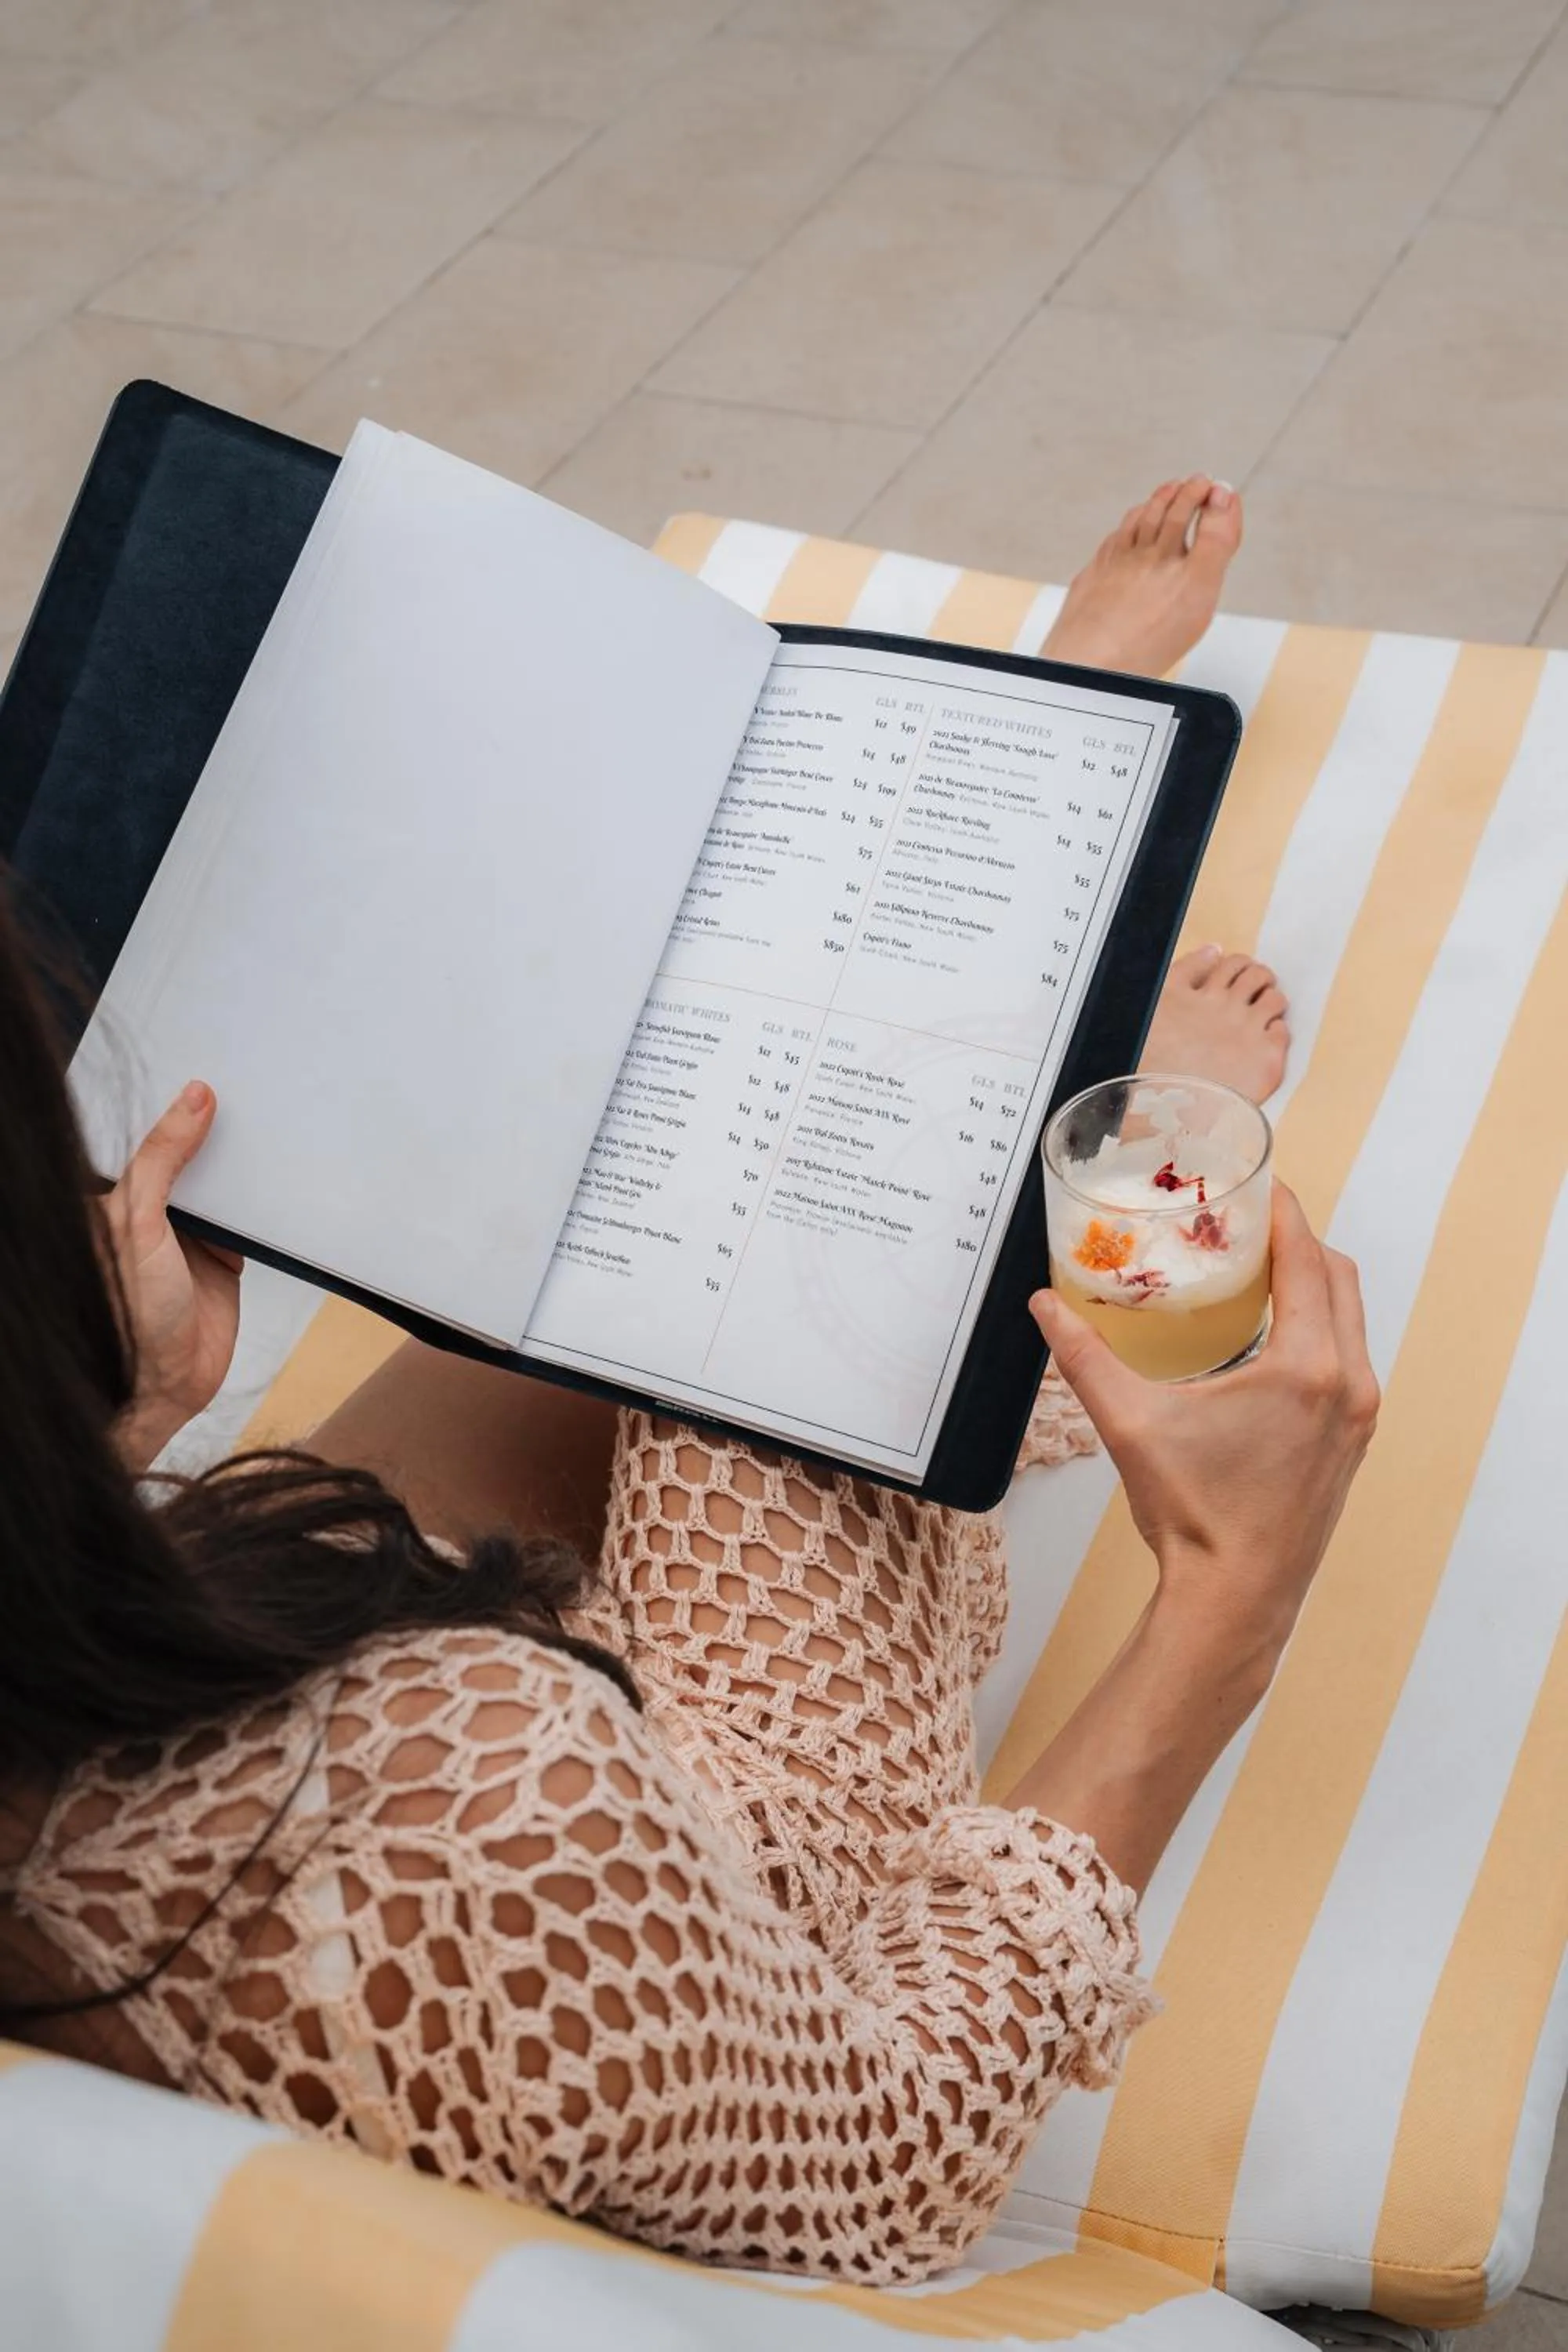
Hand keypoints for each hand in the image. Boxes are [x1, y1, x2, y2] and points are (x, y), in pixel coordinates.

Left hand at [103, 1081, 241, 1470]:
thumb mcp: (140, 1221)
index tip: (201, 1073)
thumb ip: (163, 1159)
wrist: (167, 1383)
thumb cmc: (132, 1310)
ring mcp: (189, 1235)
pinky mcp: (223, 1258)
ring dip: (239, 1168)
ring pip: (220, 1185)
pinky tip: (274, 1183)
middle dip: (211, 1131)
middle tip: (243, 1088)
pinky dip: (261, 1208)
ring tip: (264, 1124)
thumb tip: (192, 1100)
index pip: (145, 1138)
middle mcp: (152, 1213)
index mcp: (117, 1198)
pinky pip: (247, 1221)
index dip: (170, 1108)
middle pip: (187, 1157)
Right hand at [1030, 1184, 1378, 1665]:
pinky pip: (1348, 1359)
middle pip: (1338, 1278)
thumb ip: (1085, 1357)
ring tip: (1257, 1271)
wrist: (1235, 1600)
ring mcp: (1358, 1416)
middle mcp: (1348, 1383)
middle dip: (1297, 1240)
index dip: (1284, 1210)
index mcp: (1306, 1367)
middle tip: (1247, 1221)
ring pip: (1349, 1319)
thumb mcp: (1130, 1425)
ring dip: (1312, 1285)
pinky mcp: (1352, 1442)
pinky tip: (1269, 1338)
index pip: (1307, 1258)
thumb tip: (1044, 1306)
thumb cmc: (1192, 1515)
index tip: (1258, 1181)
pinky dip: (1318, 1329)